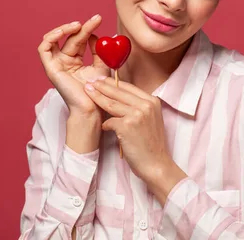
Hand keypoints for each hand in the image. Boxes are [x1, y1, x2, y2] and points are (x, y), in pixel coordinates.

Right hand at [37, 15, 109, 119]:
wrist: (93, 107)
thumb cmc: (98, 91)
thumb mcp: (102, 65)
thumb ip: (99, 50)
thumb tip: (97, 34)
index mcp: (75, 61)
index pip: (79, 39)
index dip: (88, 28)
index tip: (99, 20)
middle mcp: (64, 61)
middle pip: (69, 38)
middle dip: (82, 27)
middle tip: (95, 19)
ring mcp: (56, 65)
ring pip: (53, 40)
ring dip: (64, 29)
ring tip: (78, 24)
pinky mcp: (50, 69)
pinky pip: (43, 49)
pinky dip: (51, 37)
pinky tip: (63, 31)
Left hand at [83, 78, 186, 193]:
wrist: (156, 164)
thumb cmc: (151, 144)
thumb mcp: (151, 119)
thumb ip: (139, 107)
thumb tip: (121, 98)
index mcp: (152, 101)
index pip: (128, 87)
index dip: (113, 83)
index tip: (102, 79)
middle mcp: (146, 105)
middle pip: (118, 92)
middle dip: (102, 86)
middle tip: (90, 81)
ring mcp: (137, 114)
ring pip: (111, 103)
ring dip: (97, 98)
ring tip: (87, 92)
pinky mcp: (127, 126)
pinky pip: (110, 121)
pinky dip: (105, 124)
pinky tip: (103, 127)